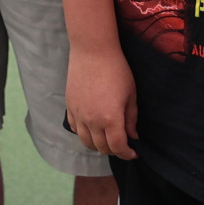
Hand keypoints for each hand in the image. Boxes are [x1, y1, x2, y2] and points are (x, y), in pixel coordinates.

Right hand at [65, 44, 138, 159]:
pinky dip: (84, 134)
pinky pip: (75, 129)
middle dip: (114, 150)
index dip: (127, 154)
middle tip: (123, 145)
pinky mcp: (70, 106)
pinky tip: (92, 129)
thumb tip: (133, 137)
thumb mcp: (131, 94)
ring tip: (107, 140)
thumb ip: (131, 119)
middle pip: (102, 148)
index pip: (118, 147)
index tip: (133, 152)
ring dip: (98, 146)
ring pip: (86, 142)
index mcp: (110, 118)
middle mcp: (92, 120)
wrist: (93, 50)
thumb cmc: (117, 69)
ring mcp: (79, 114)